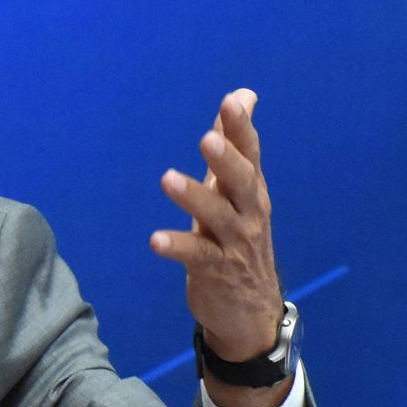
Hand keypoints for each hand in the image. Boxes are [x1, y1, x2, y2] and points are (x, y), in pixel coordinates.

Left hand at [151, 89, 289, 406]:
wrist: (252, 310)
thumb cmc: (239, 238)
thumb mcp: (237, 191)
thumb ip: (234, 145)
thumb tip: (242, 96)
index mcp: (251, 191)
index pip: (250, 154)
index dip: (242, 128)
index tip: (233, 101)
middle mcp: (249, 213)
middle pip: (241, 181)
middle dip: (226, 159)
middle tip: (208, 137)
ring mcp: (235, 243)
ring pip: (217, 216)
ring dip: (194, 197)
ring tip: (168, 178)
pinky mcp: (216, 270)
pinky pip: (196, 255)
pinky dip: (176, 246)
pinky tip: (154, 239)